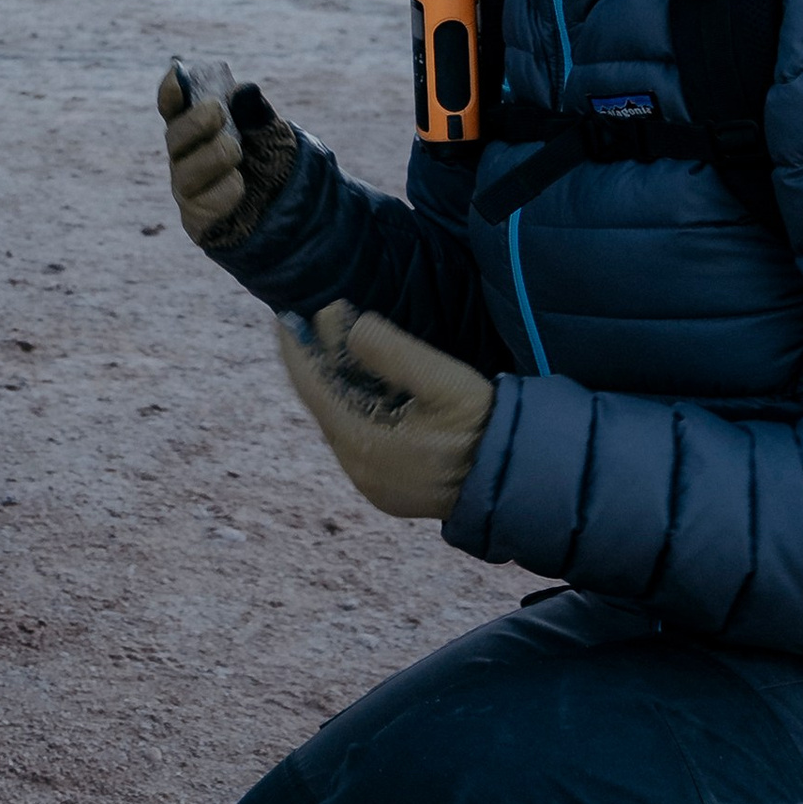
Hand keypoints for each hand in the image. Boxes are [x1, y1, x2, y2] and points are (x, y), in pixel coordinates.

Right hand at [158, 58, 298, 253]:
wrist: (289, 208)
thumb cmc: (271, 162)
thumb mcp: (271, 132)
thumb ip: (256, 112)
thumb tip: (243, 90)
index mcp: (197, 130)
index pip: (173, 109)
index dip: (170, 93)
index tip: (178, 77)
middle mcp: (185, 158)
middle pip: (173, 138)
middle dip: (194, 122)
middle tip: (217, 112)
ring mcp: (189, 189)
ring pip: (184, 173)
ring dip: (212, 155)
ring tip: (236, 152)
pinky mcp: (198, 219)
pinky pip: (202, 204)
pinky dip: (223, 190)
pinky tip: (239, 185)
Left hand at [275, 300, 493, 519]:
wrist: (516, 481)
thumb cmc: (483, 428)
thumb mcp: (444, 381)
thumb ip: (394, 353)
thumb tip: (350, 324)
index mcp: (362, 444)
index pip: (313, 388)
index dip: (297, 350)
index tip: (285, 316)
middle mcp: (357, 468)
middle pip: (324, 405)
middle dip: (318, 362)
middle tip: (316, 321)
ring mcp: (371, 482)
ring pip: (340, 421)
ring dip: (337, 384)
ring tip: (336, 345)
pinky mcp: (387, 487)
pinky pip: (357, 439)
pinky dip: (354, 407)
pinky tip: (364, 383)